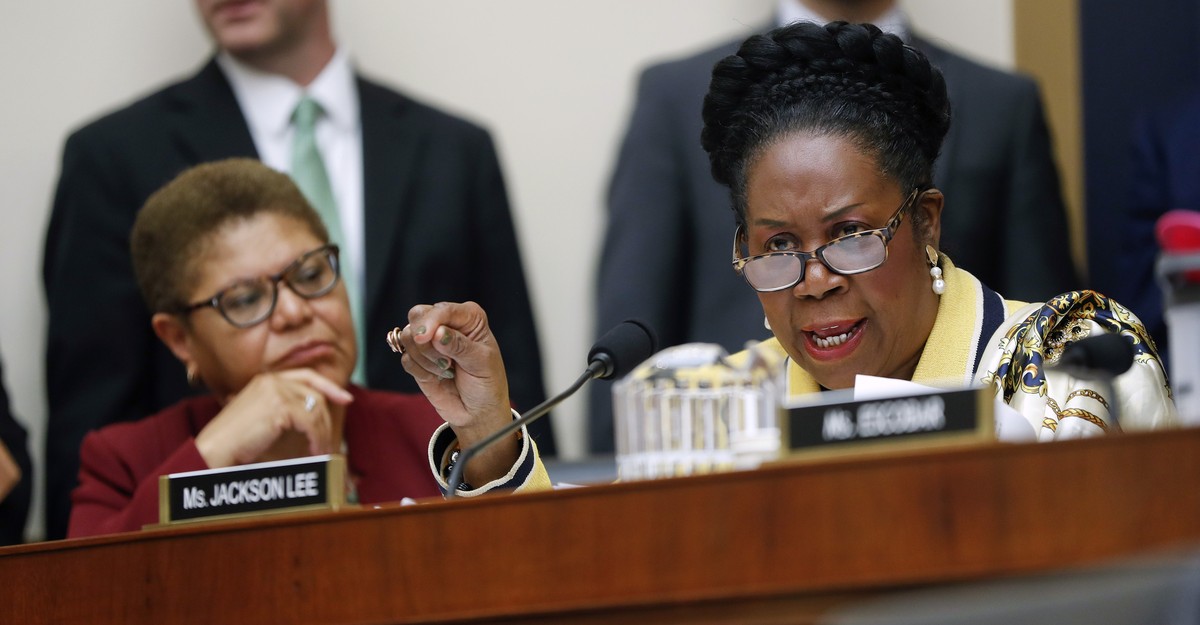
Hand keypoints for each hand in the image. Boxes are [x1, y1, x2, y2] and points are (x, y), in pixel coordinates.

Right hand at [194, 368, 353, 467]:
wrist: (216, 448)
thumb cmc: (236, 440)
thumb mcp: (262, 417)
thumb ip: (284, 410)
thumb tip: (313, 417)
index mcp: (267, 379)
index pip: (306, 376)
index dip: (329, 386)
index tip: (345, 398)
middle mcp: (272, 380)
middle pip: (315, 394)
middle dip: (327, 418)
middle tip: (331, 441)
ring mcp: (276, 391)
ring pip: (315, 409)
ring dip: (322, 433)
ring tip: (320, 451)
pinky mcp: (280, 406)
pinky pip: (311, 422)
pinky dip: (317, 438)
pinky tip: (314, 451)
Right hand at [390, 302, 511, 445]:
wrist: (477, 411)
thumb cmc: (487, 383)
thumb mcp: (481, 363)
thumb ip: (460, 346)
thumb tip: (437, 333)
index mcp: (469, 317)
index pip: (442, 309)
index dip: (432, 321)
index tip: (426, 338)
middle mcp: (447, 323)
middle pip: (417, 316)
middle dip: (425, 340)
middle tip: (445, 361)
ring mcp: (430, 340)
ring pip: (408, 337)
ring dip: (426, 359)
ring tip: (447, 370)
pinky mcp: (417, 359)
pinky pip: (406, 359)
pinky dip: (421, 371)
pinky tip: (438, 377)